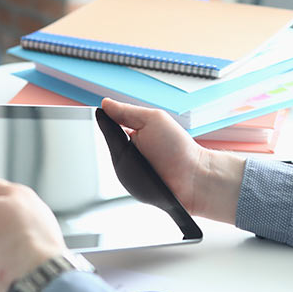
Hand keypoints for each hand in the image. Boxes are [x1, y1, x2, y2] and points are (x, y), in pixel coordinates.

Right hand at [100, 99, 245, 224]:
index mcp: (135, 132)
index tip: (99, 117)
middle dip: (112, 142)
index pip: (112, 124)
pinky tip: (136, 173)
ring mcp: (130, 170)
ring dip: (119, 160)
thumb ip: (127, 111)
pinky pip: (119, 180)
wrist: (193, 178)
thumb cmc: (178, 148)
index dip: (104, 121)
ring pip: (111, 163)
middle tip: (128, 142)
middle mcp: (131, 151)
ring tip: (136, 160)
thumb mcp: (152, 120)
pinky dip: (124, 176)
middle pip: (108, 144)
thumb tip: (105, 103)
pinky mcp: (132, 188)